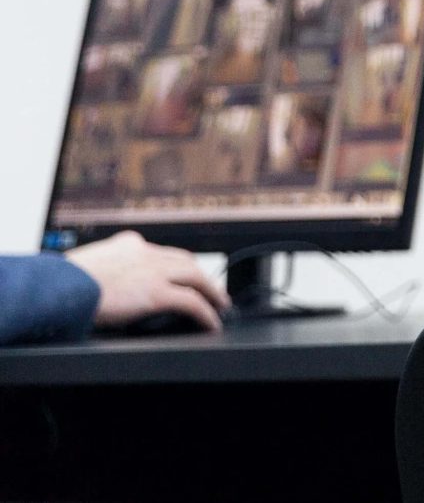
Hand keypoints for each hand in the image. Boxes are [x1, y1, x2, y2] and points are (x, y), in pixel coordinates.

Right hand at [67, 231, 229, 331]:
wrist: (58, 288)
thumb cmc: (61, 284)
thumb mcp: (86, 269)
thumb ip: (104, 274)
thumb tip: (101, 289)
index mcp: (128, 244)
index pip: (162, 253)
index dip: (178, 265)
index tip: (186, 273)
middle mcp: (146, 252)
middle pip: (186, 262)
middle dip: (202, 276)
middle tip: (213, 290)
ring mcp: (154, 271)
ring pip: (196, 278)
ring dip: (212, 293)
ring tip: (220, 305)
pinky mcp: (157, 293)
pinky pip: (192, 303)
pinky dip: (206, 313)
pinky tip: (212, 323)